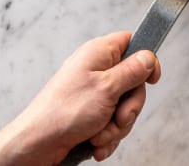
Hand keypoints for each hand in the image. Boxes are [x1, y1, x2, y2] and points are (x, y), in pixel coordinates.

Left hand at [0, 32, 160, 164]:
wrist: (36, 145)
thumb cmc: (63, 113)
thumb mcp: (107, 88)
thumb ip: (133, 71)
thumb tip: (149, 57)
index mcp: (99, 53)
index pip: (132, 42)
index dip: (146, 60)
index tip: (151, 79)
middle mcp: (96, 70)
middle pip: (133, 82)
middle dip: (129, 107)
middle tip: (117, 117)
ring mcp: (93, 93)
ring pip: (123, 106)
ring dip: (116, 126)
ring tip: (99, 134)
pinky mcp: (89, 113)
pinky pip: (111, 123)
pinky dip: (107, 136)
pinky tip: (95, 142)